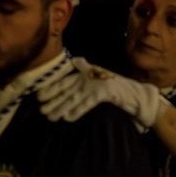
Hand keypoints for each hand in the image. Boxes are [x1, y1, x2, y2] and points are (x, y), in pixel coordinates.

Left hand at [37, 59, 165, 127]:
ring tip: (51, 116)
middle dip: (54, 100)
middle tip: (41, 110)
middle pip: (67, 89)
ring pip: (75, 98)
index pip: (65, 80)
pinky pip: (89, 103)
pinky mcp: (106, 92)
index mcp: (87, 74)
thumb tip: (75, 58)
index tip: (39, 96)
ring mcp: (98, 84)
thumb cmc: (116, 87)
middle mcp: (90, 77)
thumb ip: (86, 68)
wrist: (137, 94)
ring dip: (62, 108)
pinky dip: (79, 110)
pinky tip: (69, 118)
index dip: (52, 88)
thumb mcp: (99, 76)